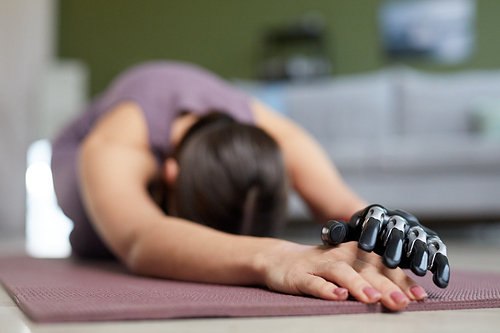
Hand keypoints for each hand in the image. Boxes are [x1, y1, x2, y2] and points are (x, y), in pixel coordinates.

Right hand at [262, 241, 427, 310]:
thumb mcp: (346, 269)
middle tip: (402, 302)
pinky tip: (338, 296)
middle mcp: (338, 257)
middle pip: (365, 269)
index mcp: (353, 254)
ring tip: (373, 299)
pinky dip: (326, 289)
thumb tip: (405, 296)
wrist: (278, 259)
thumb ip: (370, 279)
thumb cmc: (319, 268)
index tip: (419, 295)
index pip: (381, 266)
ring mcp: (318, 265)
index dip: (400, 279)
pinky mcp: (299, 275)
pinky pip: (314, 282)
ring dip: (358, 284)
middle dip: (385, 285)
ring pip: (341, 272)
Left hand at [321, 204, 449, 287]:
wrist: (376, 233)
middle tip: (390, 263)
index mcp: (378, 213)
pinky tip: (439, 282)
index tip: (364, 247)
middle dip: (396, 246)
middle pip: (400, 230)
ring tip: (417, 271)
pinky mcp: (432, 245)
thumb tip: (331, 232)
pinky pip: (439, 255)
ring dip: (420, 256)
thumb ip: (336, 232)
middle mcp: (400, 219)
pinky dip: (441, 267)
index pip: (374, 219)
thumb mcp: (344, 231)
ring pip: (421, 241)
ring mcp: (417, 231)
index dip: (370, 232)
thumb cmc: (357, 234)